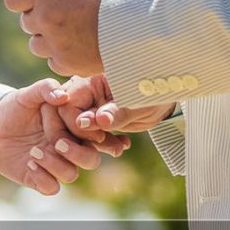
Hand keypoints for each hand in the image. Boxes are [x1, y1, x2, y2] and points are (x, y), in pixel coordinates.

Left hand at [0, 78, 127, 194]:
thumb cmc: (15, 108)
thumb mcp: (28, 94)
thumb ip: (45, 89)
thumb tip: (62, 96)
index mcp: (73, 126)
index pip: (95, 133)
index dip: (94, 132)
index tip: (81, 125)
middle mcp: (69, 147)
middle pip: (91, 159)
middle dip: (78, 154)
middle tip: (57, 142)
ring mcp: (55, 164)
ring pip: (71, 174)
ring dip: (55, 165)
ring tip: (34, 152)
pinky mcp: (40, 178)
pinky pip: (52, 187)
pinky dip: (43, 178)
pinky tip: (29, 163)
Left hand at [3, 0, 117, 76]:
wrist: (141, 21)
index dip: (23, 1)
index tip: (32, 1)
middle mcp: (45, 18)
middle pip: (26, 23)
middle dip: (39, 21)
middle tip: (59, 18)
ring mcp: (55, 43)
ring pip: (37, 46)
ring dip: (49, 41)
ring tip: (71, 35)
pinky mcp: (68, 64)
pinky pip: (54, 62)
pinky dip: (63, 58)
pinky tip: (81, 48)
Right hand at [60, 73, 176, 135]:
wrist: (164, 98)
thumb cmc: (151, 94)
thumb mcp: (136, 104)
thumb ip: (116, 112)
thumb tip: (98, 121)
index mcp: (90, 81)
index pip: (66, 104)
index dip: (77, 124)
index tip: (97, 137)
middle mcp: (85, 94)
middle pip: (66, 119)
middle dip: (83, 138)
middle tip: (106, 145)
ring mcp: (89, 107)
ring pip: (77, 131)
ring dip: (94, 145)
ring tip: (117, 148)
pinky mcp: (96, 120)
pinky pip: (89, 136)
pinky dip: (103, 145)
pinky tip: (120, 146)